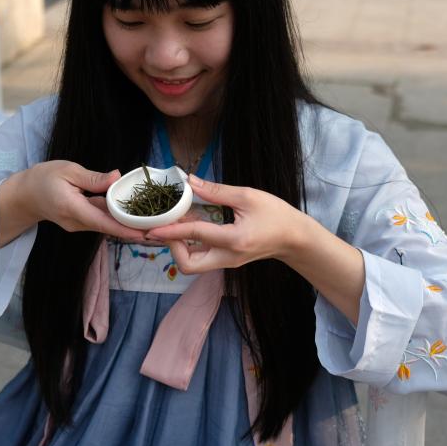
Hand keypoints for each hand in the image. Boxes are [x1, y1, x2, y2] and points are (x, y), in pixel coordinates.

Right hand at [0, 160, 145, 244]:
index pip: (102, 221)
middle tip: (160, 225)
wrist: (25, 195)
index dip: (124, 228)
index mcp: (72, 208)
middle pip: (109, 225)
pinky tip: (135, 212)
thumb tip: (117, 177)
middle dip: (133, 227)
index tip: (144, 233)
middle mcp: (77, 222)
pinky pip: (102, 220)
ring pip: (107, 224)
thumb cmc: (44, 178)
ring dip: (128, 222)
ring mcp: (79, 225)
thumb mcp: (67, 170)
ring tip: (154, 219)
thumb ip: (93, 177)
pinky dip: (117, 217)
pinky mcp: (81, 223)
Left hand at [145, 174, 309, 273]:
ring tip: (178, 221)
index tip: (151, 227)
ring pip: (192, 264)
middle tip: (166, 225)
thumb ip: (217, 191)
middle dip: (171, 247)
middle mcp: (227, 258)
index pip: (195, 235)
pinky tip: (191, 223)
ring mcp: (227, 263)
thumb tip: (191, 181)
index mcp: (234, 240)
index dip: (171, 229)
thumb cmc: (276, 215)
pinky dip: (190, 244)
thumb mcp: (248, 196)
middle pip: (188, 264)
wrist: (295, 238)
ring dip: (179, 246)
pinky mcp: (226, 261)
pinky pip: (201, 258)